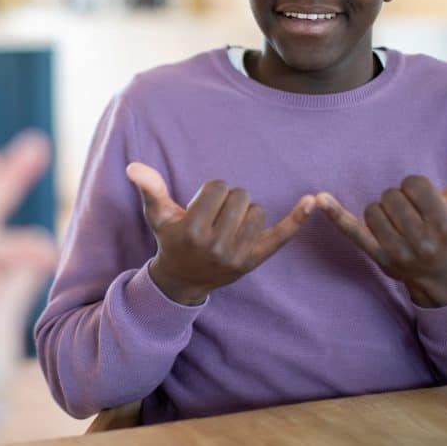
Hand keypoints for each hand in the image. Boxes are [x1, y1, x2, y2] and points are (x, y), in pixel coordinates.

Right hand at [126, 162, 313, 305]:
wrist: (183, 280)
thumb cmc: (171, 239)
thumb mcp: (157, 215)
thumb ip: (150, 189)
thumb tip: (134, 166)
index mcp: (193, 230)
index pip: (218, 187)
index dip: (211, 191)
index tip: (202, 206)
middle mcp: (217, 245)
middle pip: (239, 196)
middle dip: (228, 200)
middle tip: (215, 217)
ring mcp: (238, 255)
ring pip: (256, 210)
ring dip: (244, 212)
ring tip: (228, 226)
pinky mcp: (255, 260)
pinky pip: (280, 235)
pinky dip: (297, 218)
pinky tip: (313, 201)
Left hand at [316, 139, 446, 307]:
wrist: (439, 274)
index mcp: (444, 222)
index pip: (414, 184)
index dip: (413, 185)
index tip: (420, 197)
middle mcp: (422, 239)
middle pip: (391, 196)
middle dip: (397, 198)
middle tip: (409, 212)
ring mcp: (398, 250)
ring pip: (373, 209)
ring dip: (381, 209)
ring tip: (396, 221)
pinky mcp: (376, 256)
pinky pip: (351, 230)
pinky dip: (335, 214)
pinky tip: (320, 199)